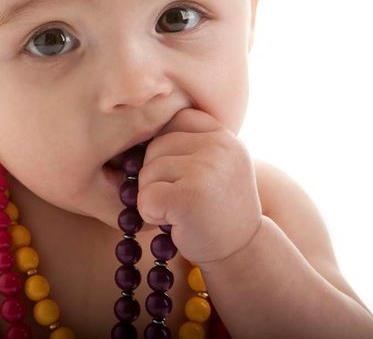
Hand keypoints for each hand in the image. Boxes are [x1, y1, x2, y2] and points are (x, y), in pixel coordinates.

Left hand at [137, 108, 261, 266]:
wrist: (242, 251)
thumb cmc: (215, 205)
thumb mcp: (212, 162)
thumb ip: (186, 140)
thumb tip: (131, 120)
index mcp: (222, 134)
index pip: (172, 120)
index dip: (164, 147)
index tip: (178, 172)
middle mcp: (219, 146)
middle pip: (155, 145)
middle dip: (156, 174)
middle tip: (182, 197)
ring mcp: (207, 169)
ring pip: (147, 171)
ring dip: (153, 195)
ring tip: (181, 209)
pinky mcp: (191, 196)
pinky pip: (145, 196)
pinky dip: (150, 213)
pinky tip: (175, 221)